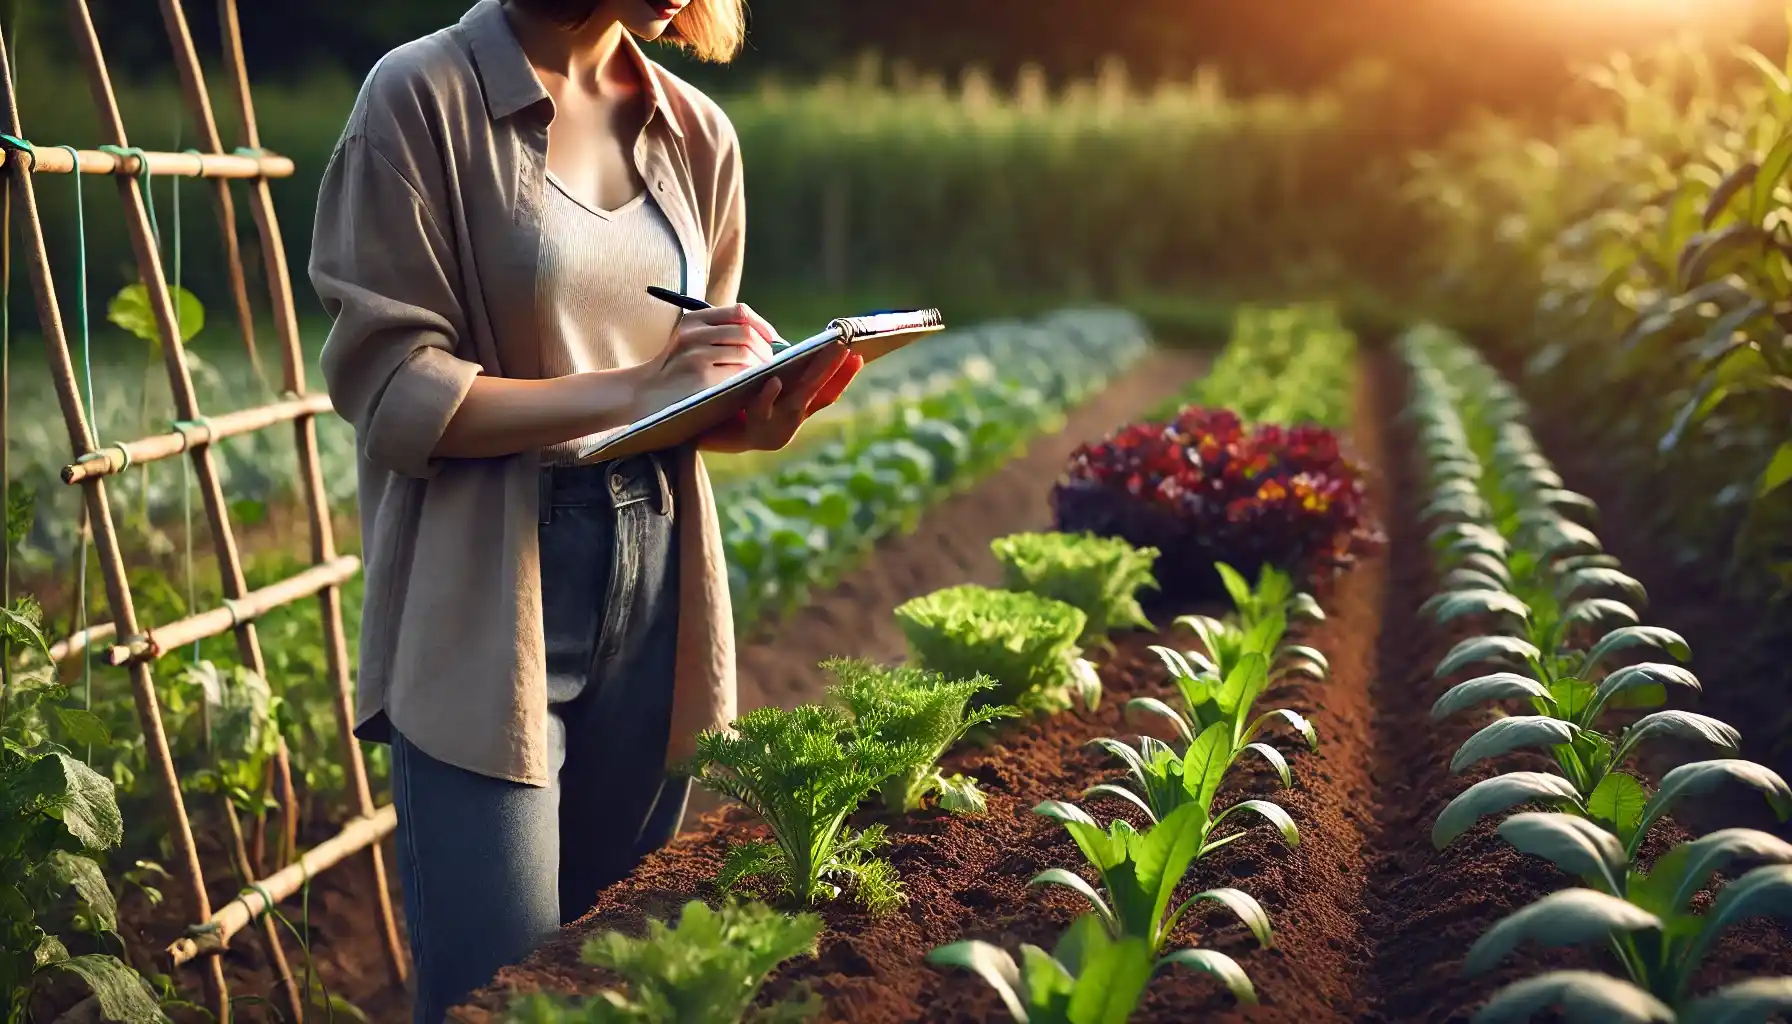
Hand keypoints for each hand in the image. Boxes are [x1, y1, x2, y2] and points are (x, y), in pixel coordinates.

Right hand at [629, 303, 779, 419]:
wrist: (643, 399)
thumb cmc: (674, 376)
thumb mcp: (690, 345)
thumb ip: (719, 337)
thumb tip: (765, 340)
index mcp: (694, 321)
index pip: (739, 311)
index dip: (763, 325)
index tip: (774, 340)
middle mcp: (694, 333)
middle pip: (746, 332)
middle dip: (767, 350)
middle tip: (774, 365)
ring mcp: (696, 354)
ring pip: (745, 352)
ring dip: (761, 366)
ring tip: (765, 377)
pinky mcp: (701, 377)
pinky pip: (737, 373)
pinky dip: (751, 379)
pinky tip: (753, 387)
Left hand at [699, 343, 862, 452]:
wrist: (690, 430)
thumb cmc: (724, 405)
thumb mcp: (755, 385)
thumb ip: (776, 372)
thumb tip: (794, 346)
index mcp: (793, 409)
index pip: (826, 392)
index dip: (844, 375)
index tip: (860, 353)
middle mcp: (788, 422)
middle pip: (818, 395)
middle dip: (835, 371)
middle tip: (847, 348)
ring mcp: (772, 431)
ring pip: (797, 405)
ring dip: (812, 379)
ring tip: (822, 356)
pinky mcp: (749, 437)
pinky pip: (762, 415)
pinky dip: (770, 398)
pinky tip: (773, 380)